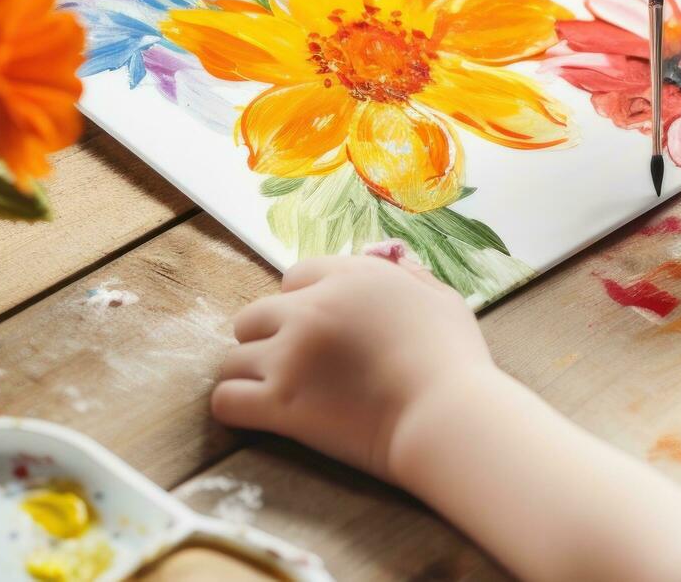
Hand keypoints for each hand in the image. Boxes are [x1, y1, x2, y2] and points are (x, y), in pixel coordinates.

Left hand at [211, 254, 494, 480]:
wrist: (448, 415)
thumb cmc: (454, 360)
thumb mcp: (443, 300)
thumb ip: (413, 277)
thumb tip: (399, 264)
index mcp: (350, 279)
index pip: (294, 277)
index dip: (300, 302)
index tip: (314, 329)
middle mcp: (312, 309)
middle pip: (253, 315)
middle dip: (266, 338)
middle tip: (288, 365)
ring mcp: (291, 356)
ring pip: (232, 359)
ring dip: (248, 375)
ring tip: (269, 394)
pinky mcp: (280, 403)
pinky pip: (225, 400)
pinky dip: (234, 408)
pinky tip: (253, 416)